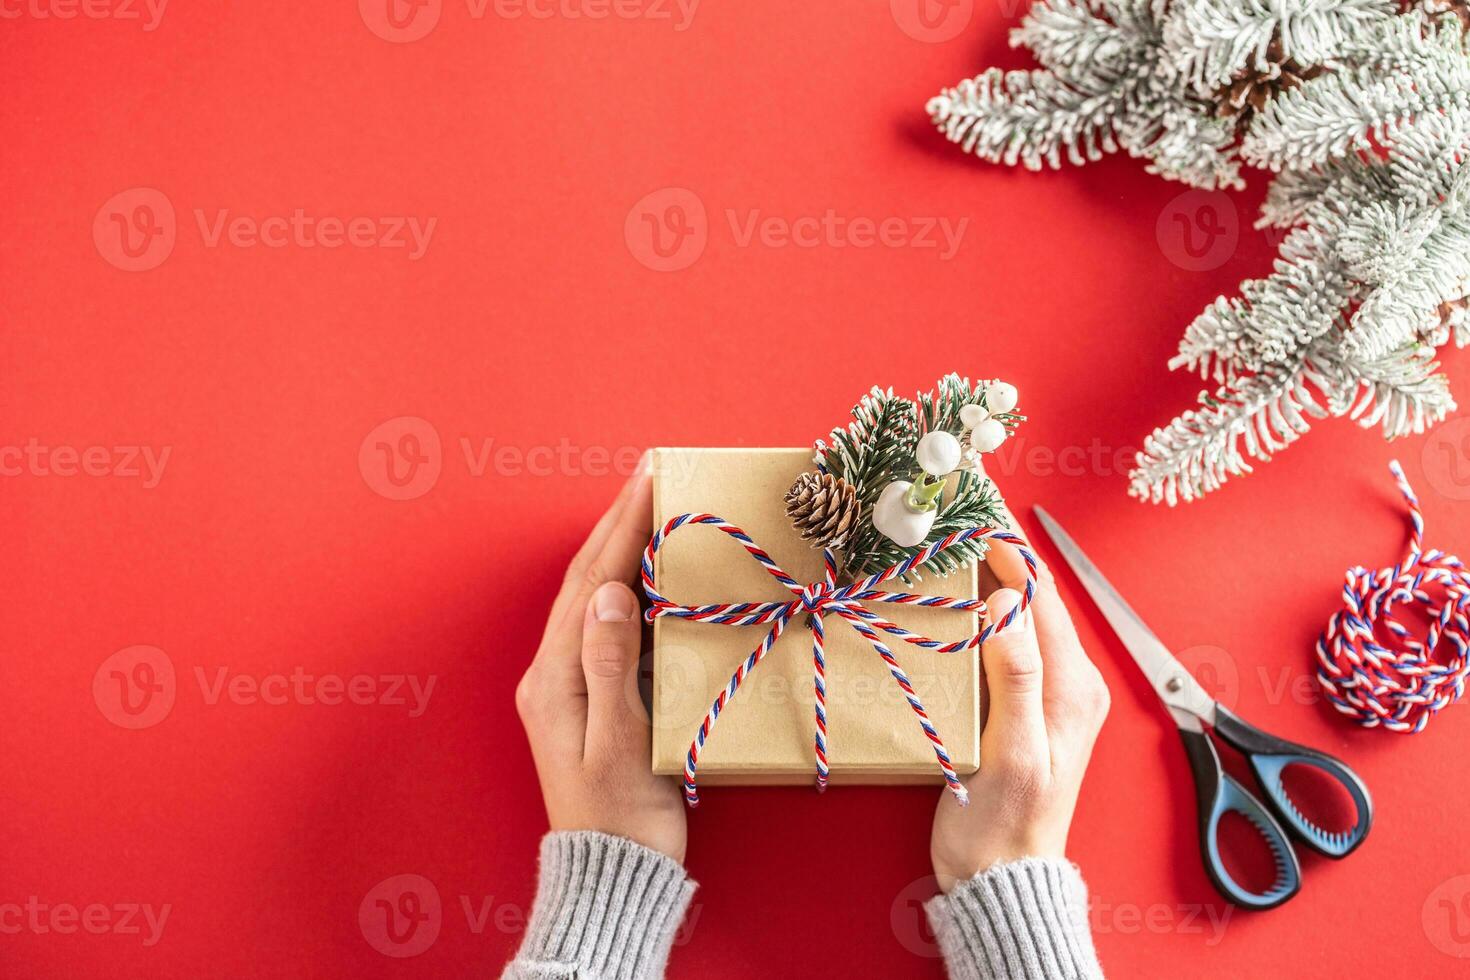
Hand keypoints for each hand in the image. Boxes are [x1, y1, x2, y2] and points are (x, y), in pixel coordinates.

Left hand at [515, 466, 686, 861]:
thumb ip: (612, 666)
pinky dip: (630, 589)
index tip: (649, 480)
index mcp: (555, 678)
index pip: (593, 583)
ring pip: (593, 598)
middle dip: (616, 523)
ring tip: (650, 508)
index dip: (622, 528)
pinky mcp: (589, 699)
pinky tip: (653, 575)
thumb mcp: (621, 744)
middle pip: (586, 580)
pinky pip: (606, 626)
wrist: (614, 872)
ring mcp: (566, 685)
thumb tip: (610, 594)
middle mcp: (552, 673)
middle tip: (648, 474)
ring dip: (620, 549)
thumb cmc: (623, 817)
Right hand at [930, 506, 1109, 890]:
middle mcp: (1068, 684)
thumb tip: (1005, 604)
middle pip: (1035, 603)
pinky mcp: (1023, 710)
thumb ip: (1016, 677)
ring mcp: (1048, 697)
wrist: (1003, 881)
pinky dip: (983, 616)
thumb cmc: (1006, 828)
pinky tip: (954, 606)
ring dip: (991, 582)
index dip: (1011, 552)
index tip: (974, 514)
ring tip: (952, 548)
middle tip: (955, 520)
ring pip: (1021, 621)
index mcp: (1073, 687)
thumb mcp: (1014, 753)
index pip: (1043, 598)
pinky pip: (1008, 646)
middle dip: (1000, 557)